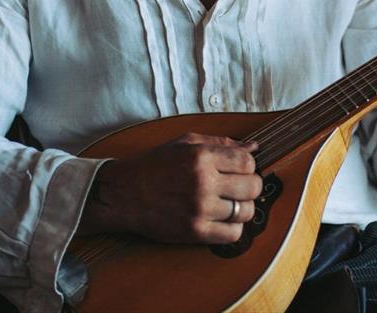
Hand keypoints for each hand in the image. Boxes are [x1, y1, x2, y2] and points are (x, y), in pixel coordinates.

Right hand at [77, 133, 261, 243]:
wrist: (122, 194)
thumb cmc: (155, 166)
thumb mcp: (185, 143)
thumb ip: (221, 143)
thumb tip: (254, 147)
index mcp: (202, 157)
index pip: (249, 162)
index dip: (248, 166)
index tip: (239, 170)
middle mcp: (203, 182)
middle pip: (253, 186)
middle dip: (250, 186)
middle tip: (238, 188)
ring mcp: (199, 209)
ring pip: (246, 211)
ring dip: (242, 208)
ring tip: (229, 204)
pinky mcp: (194, 231)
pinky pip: (233, 234)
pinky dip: (233, 228)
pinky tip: (222, 220)